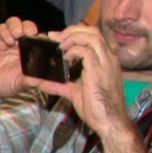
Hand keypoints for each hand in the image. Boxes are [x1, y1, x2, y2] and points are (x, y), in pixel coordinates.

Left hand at [26, 22, 122, 141]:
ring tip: (60, 45)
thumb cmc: (98, 109)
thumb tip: (41, 83)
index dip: (75, 33)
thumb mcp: (74, 93)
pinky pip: (85, 51)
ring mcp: (105, 63)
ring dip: (72, 37)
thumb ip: (59, 85)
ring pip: (91, 36)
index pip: (93, 37)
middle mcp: (108, 59)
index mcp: (106, 61)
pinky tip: (65, 58)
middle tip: (55, 37)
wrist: (110, 122)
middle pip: (93, 31)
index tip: (58, 38)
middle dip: (72, 30)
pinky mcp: (98, 70)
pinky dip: (73, 50)